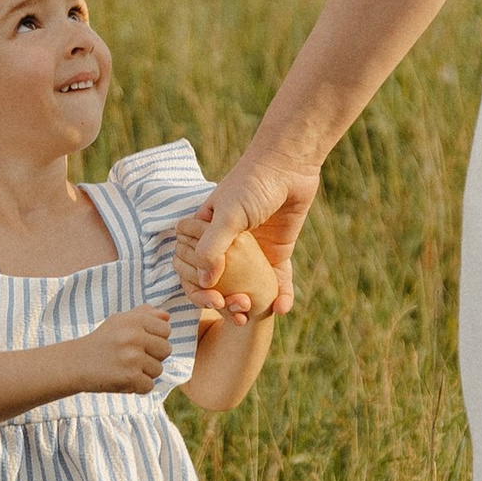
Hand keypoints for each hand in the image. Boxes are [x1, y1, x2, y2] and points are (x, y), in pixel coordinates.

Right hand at [74, 306, 175, 394]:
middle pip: (166, 350)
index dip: (156, 338)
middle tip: (133, 357)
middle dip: (153, 356)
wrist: (76, 363)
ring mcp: (132, 358)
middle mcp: (134, 337)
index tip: (140, 342)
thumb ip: (144, 315)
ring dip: (144, 372)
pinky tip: (123, 378)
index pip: (166, 330)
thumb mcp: (120, 321)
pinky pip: (149, 385)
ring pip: (158, 370)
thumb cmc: (102, 341)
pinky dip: (137, 386)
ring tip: (125, 367)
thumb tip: (167, 318)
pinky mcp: (129, 378)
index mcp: (134, 320)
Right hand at [176, 150, 318, 319]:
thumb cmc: (252, 183)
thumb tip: (205, 282)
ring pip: (246, 288)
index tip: (213, 301)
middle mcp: (225, 246)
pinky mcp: (276, 253)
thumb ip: (212, 247)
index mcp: (204, 234)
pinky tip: (282, 307)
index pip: (191, 271)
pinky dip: (280, 296)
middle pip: (218, 286)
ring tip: (256, 315)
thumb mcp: (227, 215)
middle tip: (238, 313)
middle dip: (225, 304)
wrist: (290, 165)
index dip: (197, 291)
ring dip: (250, 306)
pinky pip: (277, 281)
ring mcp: (251, 252)